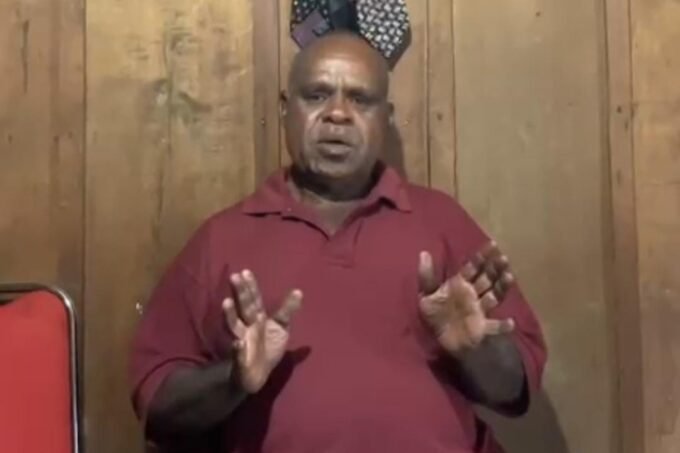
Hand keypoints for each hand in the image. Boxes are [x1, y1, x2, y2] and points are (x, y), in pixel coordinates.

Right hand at [222, 269, 301, 393]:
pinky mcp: (240, 360)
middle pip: (243, 307)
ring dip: (230, 315)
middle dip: (239, 293)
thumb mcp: (281, 328)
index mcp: (258, 318)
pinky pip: (238, 354)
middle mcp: (247, 327)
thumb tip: (299, 291)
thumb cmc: (268, 347)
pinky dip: (237, 350)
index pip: (254, 299)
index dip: (251, 287)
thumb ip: (288, 311)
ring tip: (226, 302)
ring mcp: (242, 342)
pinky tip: (237, 344)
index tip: (245, 271)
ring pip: (234, 327)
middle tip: (234, 276)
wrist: (258, 375)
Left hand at [418, 242, 514, 355]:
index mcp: (460, 284)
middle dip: (495, 268)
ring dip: (502, 287)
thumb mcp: (426, 295)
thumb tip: (424, 252)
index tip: (493, 244)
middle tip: (504, 258)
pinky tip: (510, 323)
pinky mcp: (482, 327)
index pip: (473, 267)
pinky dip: (502, 326)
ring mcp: (479, 310)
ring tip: (510, 277)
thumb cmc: (435, 315)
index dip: (482, 256)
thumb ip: (426, 276)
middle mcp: (473, 294)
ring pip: (494, 296)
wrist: (440, 339)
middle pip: (487, 278)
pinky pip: (494, 326)